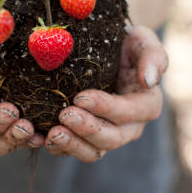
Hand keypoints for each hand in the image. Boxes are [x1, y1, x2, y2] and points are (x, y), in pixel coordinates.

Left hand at [44, 25, 167, 161]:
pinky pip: (71, 150)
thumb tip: (150, 80)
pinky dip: (56, 148)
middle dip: (87, 129)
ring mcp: (106, 135)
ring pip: (92, 152)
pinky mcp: (85, 137)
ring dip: (71, 145)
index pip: (127, 112)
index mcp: (146, 105)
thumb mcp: (144, 41)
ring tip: (51, 134)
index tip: (80, 96)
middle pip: (111, 139)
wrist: (109, 49)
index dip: (105, 107)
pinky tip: (38, 138)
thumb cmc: (127, 43)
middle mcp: (129, 127)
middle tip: (64, 114)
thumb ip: (153, 57)